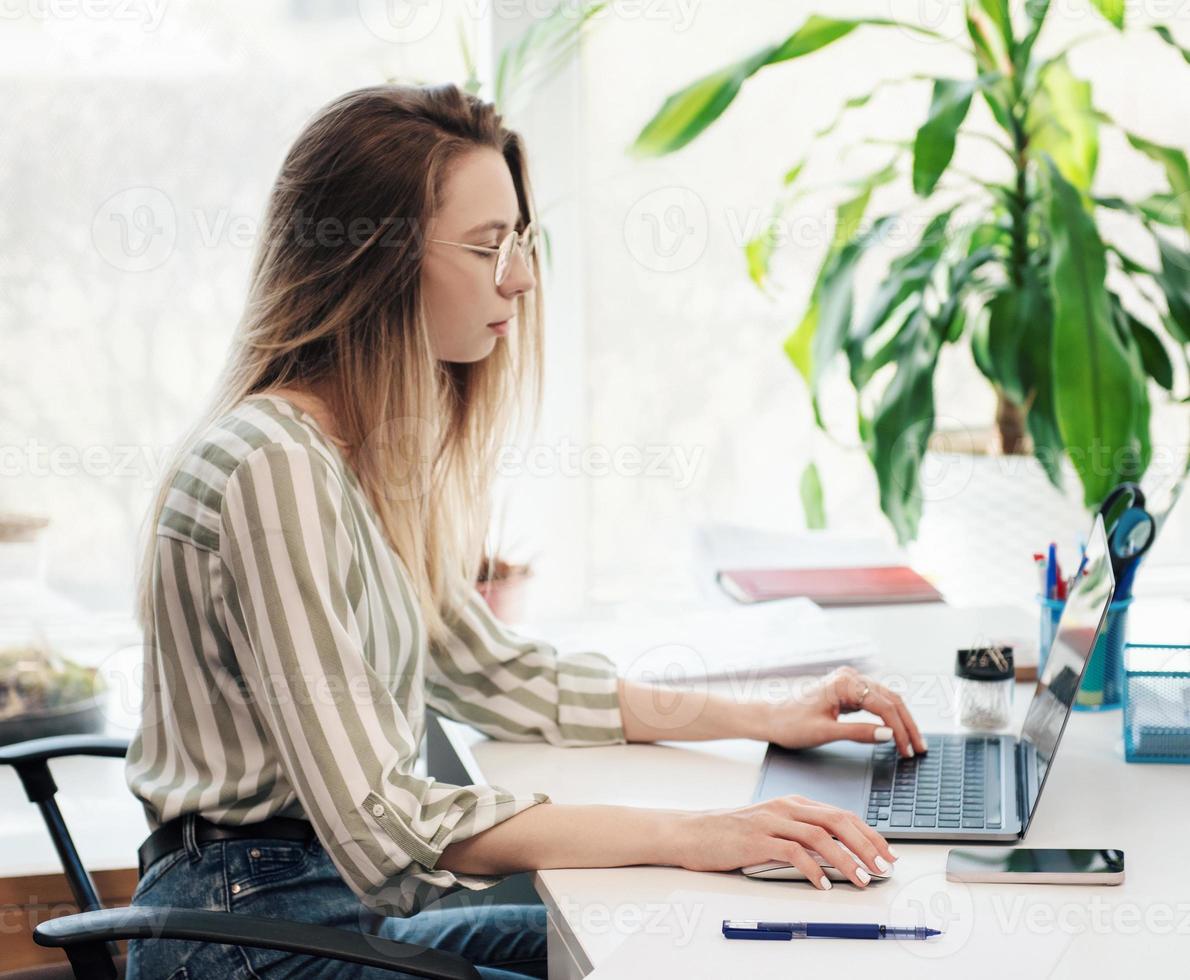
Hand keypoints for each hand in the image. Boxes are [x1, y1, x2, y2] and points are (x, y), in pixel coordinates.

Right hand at [674, 794, 897, 888]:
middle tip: (883, 867)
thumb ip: (801, 835)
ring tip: (862, 878)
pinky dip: (812, 869)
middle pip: (837, 821)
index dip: (869, 834)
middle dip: (866, 845)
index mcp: (793, 803)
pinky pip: (792, 851)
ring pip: (820, 835)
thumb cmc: (732, 834)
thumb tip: (838, 857)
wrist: (693, 832)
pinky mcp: (756, 839)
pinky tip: (823, 884)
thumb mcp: (772, 827)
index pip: (842, 814)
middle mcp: (786, 807)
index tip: (886, 854)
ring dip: (846, 859)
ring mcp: (771, 821)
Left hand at [761, 666, 926, 757]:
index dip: (900, 730)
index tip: (908, 750)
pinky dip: (888, 717)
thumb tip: (889, 736)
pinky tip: (896, 731)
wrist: (770, 718)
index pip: (883, 705)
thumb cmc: (791, 724)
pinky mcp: (847, 690)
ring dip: (901, 720)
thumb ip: (858, 733)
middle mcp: (849, 677)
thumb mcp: (825, 732)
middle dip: (907, 725)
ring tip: (913, 742)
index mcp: (844, 683)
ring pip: (886, 699)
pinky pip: (875, 701)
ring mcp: (849, 682)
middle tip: (919, 748)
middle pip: (890, 699)